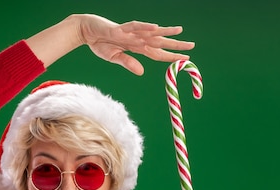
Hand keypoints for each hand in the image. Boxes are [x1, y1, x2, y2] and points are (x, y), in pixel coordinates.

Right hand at [77, 14, 194, 74]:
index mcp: (137, 47)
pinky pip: (134, 27)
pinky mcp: (120, 29)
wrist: (87, 32)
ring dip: (165, 32)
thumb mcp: (115, 58)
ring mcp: (130, 33)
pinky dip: (145, 27)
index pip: (157, 53)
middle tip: (191, 46)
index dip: (170, 56)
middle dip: (175, 44)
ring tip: (179, 31)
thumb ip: (128, 63)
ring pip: (151, 32)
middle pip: (159, 42)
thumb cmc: (101, 44)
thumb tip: (142, 72)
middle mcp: (137, 39)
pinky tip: (156, 28)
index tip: (184, 59)